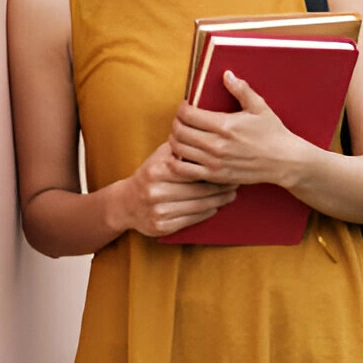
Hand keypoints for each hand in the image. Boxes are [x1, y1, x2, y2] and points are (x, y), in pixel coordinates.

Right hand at [112, 142, 237, 237]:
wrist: (126, 203)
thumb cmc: (149, 175)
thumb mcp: (158, 157)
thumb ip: (179, 148)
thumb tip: (204, 135)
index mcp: (156, 171)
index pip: (192, 170)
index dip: (212, 169)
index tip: (228, 166)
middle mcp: (155, 192)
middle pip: (198, 190)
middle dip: (220, 187)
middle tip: (236, 182)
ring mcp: (158, 211)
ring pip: (197, 206)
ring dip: (218, 201)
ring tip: (231, 194)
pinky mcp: (162, 227)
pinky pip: (191, 219)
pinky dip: (206, 213)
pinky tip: (216, 206)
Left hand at [167, 70, 309, 186]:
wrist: (285, 162)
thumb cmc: (273, 133)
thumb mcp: (259, 107)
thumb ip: (241, 89)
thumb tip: (226, 74)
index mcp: (224, 125)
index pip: (188, 114)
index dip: (182, 108)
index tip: (186, 107)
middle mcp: (216, 144)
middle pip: (179, 131)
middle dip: (176, 123)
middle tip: (181, 120)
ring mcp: (214, 162)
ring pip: (178, 150)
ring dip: (174, 140)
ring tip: (181, 136)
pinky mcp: (215, 176)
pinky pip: (184, 171)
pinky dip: (176, 163)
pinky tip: (180, 156)